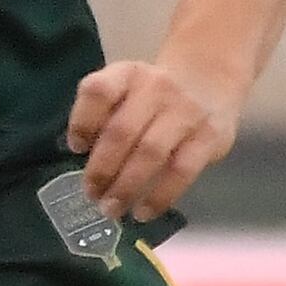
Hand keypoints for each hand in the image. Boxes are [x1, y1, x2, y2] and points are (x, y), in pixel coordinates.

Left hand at [67, 47, 239, 220]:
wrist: (209, 79)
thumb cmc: (154, 95)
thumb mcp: (127, 88)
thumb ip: (104, 114)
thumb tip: (82, 155)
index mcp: (128, 74)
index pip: (98, 92)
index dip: (82, 122)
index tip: (76, 148)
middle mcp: (156, 88)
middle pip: (122, 131)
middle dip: (101, 169)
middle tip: (92, 194)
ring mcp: (185, 112)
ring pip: (150, 153)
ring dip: (126, 186)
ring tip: (112, 209)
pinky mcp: (209, 137)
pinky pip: (181, 171)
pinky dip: (159, 196)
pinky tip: (143, 212)